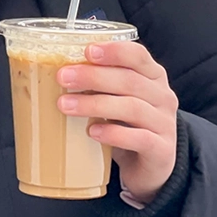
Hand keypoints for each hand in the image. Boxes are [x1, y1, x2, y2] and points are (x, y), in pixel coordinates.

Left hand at [57, 41, 178, 205]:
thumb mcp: (114, 97)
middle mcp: (162, 96)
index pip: (138, 55)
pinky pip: (140, 139)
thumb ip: (95, 82)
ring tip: (65, 105)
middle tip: (62, 77)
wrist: (149, 165)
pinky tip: (92, 132)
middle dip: (93, 76)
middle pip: (129, 80)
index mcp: (151, 75)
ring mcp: (165, 124)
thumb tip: (51, 71)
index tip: (87, 51)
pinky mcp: (162, 151)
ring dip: (95, 104)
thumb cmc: (125, 122)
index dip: (114, 51)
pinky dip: (114, 134)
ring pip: (132, 108)